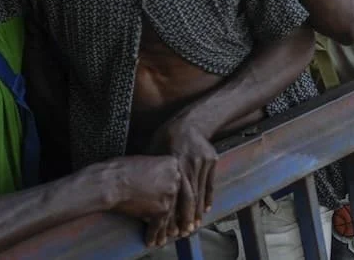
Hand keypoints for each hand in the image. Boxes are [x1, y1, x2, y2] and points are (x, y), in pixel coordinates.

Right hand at [95, 156, 181, 245]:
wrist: (109, 182)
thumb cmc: (119, 170)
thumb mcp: (145, 162)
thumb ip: (158, 171)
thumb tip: (159, 181)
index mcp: (173, 163)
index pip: (180, 182)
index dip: (179, 197)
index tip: (179, 206)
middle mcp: (176, 177)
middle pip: (181, 199)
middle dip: (180, 216)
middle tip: (180, 226)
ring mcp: (171, 193)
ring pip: (170, 214)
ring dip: (167, 229)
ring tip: (164, 238)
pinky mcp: (162, 208)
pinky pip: (159, 224)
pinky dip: (154, 234)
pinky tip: (150, 240)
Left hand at [149, 120, 217, 242]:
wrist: (191, 121)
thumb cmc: (166, 136)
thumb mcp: (154, 150)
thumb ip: (153, 170)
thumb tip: (141, 190)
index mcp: (177, 162)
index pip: (179, 193)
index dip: (177, 211)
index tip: (175, 225)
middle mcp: (192, 163)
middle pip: (192, 196)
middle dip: (189, 216)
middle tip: (187, 231)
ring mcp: (204, 161)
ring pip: (201, 190)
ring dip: (199, 209)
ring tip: (196, 224)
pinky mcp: (212, 160)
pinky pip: (210, 182)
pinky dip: (208, 196)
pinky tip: (206, 208)